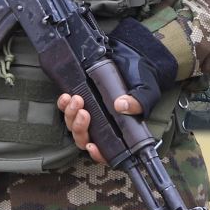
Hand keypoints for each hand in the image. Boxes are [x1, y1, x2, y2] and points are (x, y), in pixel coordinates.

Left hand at [57, 21, 176, 162]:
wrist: (135, 56)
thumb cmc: (143, 78)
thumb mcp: (146, 91)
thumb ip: (138, 102)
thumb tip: (122, 105)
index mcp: (118, 128)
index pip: (107, 150)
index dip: (98, 153)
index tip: (92, 145)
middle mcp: (102, 124)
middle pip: (84, 138)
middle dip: (80, 128)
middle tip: (84, 112)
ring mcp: (90, 112)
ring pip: (73, 125)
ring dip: (71, 115)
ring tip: (76, 99)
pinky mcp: (80, 99)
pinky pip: (66, 108)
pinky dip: (64, 105)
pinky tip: (67, 97)